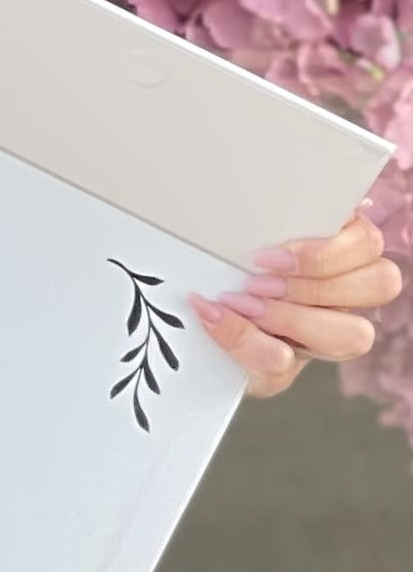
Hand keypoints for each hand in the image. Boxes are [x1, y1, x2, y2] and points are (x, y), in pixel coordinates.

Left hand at [192, 206, 401, 397]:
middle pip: (380, 283)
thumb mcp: (248, 234)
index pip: (368, 243)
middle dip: (315, 283)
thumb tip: (269, 201)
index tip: (269, 255)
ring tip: (242, 302)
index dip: (326, 250)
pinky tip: (214, 317)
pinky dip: (243, 340)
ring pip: (355, 335)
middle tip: (258, 281)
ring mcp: (322, 337)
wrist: (190, 311)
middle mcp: (347, 297)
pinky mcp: (284, 370)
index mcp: (344, 253)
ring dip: (293, 317)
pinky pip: (282, 364)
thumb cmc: (228, 261)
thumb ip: (274, 221)